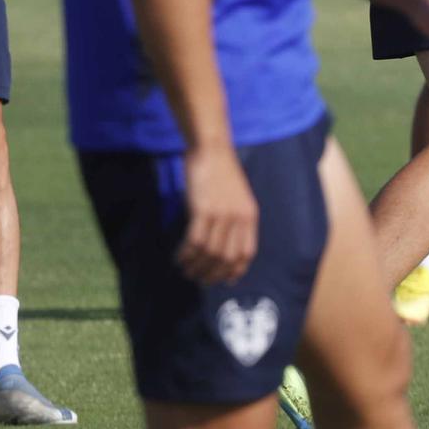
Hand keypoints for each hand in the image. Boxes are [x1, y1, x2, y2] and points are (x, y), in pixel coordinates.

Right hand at [175, 142, 257, 284]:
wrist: (211, 149)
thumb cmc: (220, 171)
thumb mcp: (237, 197)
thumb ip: (234, 219)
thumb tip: (222, 244)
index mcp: (250, 216)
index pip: (246, 254)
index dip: (234, 271)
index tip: (222, 280)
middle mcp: (238, 219)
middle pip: (226, 258)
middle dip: (211, 273)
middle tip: (198, 278)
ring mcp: (221, 215)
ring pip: (210, 253)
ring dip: (196, 266)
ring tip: (185, 269)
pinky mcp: (202, 210)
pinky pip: (195, 241)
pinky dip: (186, 253)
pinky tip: (179, 256)